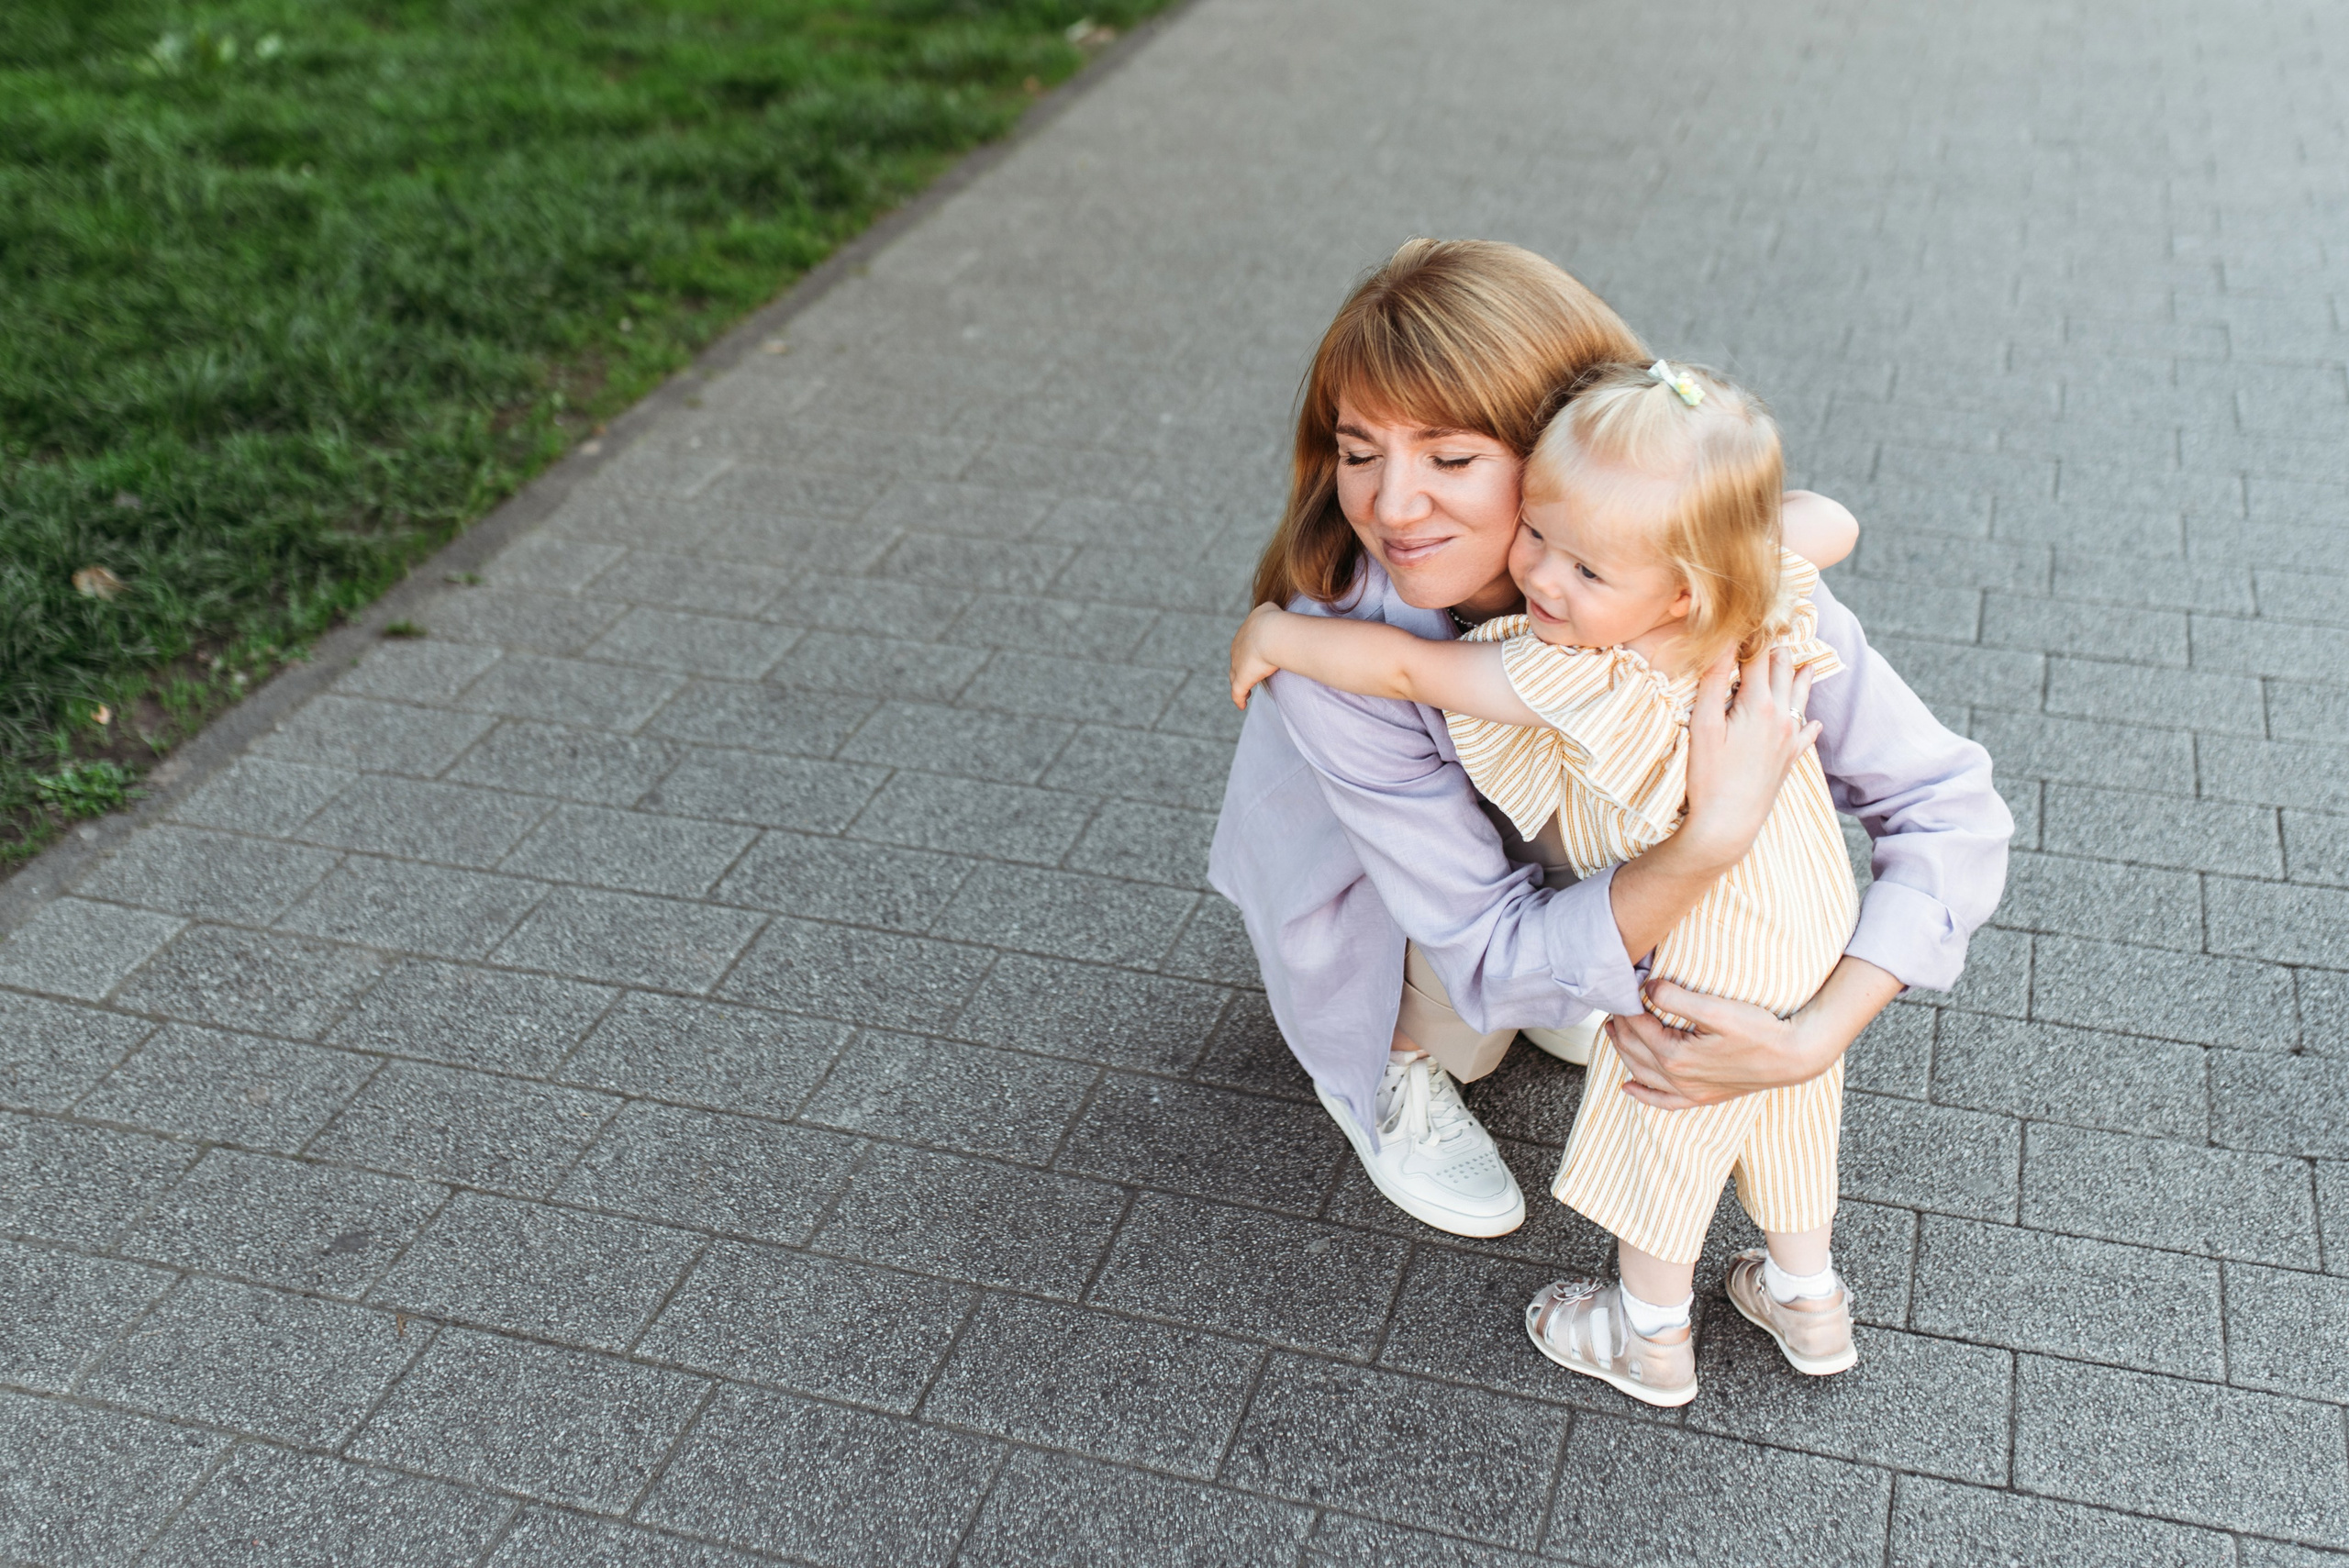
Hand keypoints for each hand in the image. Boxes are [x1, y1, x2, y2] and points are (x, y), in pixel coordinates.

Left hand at [1230, 603, 1286, 707]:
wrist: (1272, 634)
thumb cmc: (1277, 622)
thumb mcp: (1272, 609)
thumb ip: (1272, 612)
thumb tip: (1278, 614)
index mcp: (1245, 632)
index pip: (1243, 643)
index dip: (1249, 651)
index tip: (1256, 656)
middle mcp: (1237, 648)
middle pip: (1237, 660)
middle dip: (1242, 667)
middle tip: (1251, 673)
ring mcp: (1238, 665)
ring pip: (1234, 676)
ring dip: (1239, 684)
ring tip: (1246, 692)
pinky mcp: (1242, 679)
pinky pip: (1237, 692)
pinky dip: (1239, 699)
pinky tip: (1242, 705)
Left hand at [1608, 956, 1902, 1107]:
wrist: (1793, 1057)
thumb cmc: (1759, 1029)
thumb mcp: (1716, 1008)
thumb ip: (1677, 998)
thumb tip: (1647, 988)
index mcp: (1676, 1056)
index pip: (1638, 1028)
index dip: (1625, 1007)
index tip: (1621, 989)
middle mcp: (1678, 1079)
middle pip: (1635, 1050)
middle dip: (1620, 1027)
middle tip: (1613, 1006)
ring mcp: (1690, 1092)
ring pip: (1643, 1073)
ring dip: (1624, 1053)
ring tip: (1614, 1032)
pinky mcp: (1703, 1097)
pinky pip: (1664, 1102)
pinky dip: (1643, 1095)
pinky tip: (1628, 1088)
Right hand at [1678, 646, 1820, 870]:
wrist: (1728, 825)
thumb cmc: (1708, 777)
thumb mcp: (1702, 726)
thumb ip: (1713, 682)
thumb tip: (1724, 643)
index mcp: (1758, 703)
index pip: (1757, 655)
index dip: (1751, 633)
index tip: (1746, 616)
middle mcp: (1781, 716)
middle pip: (1783, 669)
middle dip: (1776, 648)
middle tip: (1773, 628)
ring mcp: (1789, 738)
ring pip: (1801, 696)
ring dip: (1800, 675)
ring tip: (1805, 660)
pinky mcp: (1790, 759)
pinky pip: (1807, 734)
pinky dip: (1809, 721)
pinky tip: (1813, 720)